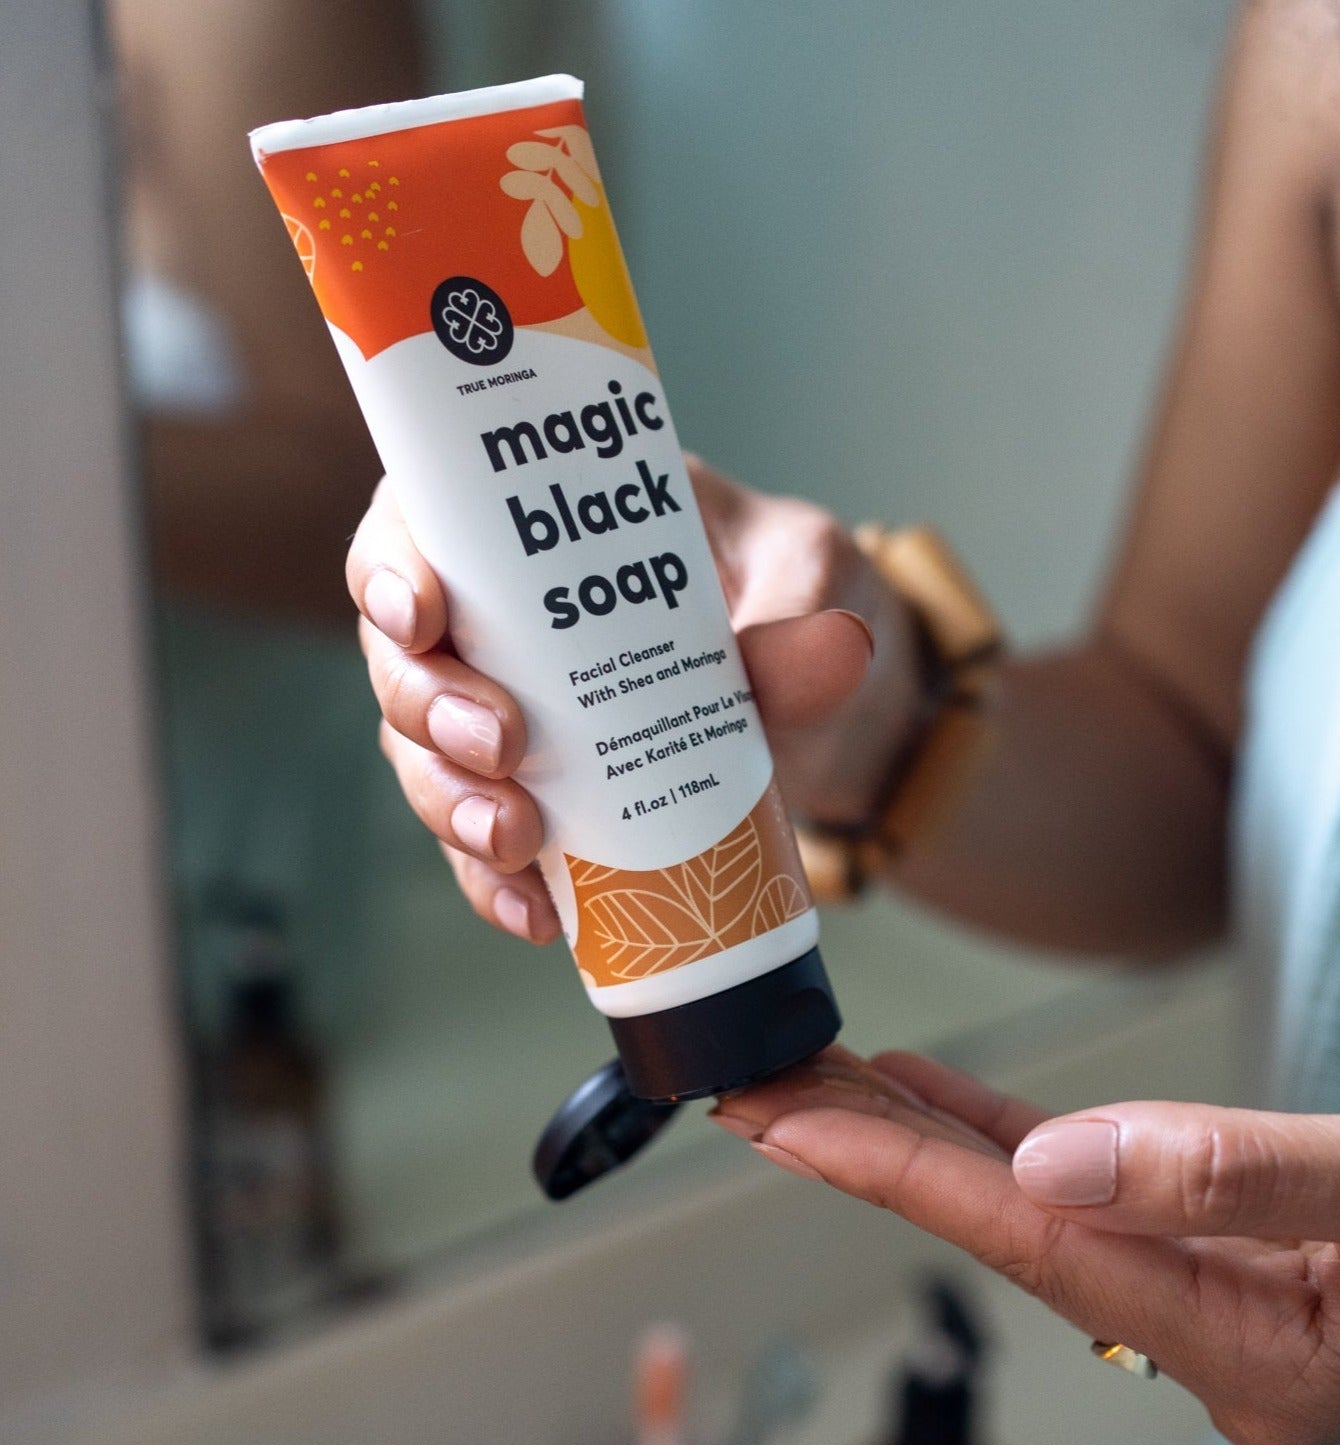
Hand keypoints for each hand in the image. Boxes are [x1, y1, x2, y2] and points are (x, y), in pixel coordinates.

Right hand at [344, 457, 903, 941]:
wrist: (835, 705)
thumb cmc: (799, 596)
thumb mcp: (812, 573)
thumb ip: (805, 607)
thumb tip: (831, 649)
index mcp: (549, 530)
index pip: (427, 524)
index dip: (393, 567)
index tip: (421, 616)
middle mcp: (504, 619)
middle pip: (407, 658)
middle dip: (427, 709)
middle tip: (501, 748)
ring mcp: (515, 713)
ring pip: (427, 757)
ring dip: (450, 805)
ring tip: (513, 843)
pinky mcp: (544, 796)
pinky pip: (487, 842)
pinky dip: (498, 882)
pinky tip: (537, 913)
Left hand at [712, 1050, 1339, 1444]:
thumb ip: (1245, 1175)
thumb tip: (1058, 1167)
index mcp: (1266, 1354)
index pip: (1040, 1248)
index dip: (904, 1175)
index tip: (790, 1125)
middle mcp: (1215, 1332)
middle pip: (1007, 1227)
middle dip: (870, 1156)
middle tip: (748, 1095)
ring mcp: (1206, 1284)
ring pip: (1024, 1196)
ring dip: (913, 1134)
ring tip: (807, 1079)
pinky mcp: (1206, 1227)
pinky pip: (1073, 1173)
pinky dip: (991, 1127)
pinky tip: (918, 1089)